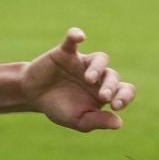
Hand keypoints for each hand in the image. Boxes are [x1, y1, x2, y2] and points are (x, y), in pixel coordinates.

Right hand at [20, 28, 134, 130]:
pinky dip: (76, 36)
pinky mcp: (65, 52)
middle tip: (103, 97)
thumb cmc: (59, 108)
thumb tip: (119, 123)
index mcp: (104, 92)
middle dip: (111, 86)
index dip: (125, 96)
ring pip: (101, 58)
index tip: (115, 106)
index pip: (124, 90)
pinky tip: (79, 37)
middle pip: (113, 75)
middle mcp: (97, 76)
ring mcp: (82, 62)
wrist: (33, 96)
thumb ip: (97, 121)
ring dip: (97, 68)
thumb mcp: (78, 120)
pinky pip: (73, 40)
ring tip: (89, 79)